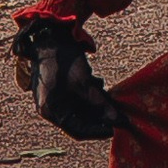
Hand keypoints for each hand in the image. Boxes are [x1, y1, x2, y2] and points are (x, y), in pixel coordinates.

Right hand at [12, 17, 121, 140]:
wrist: (50, 36)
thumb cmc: (64, 60)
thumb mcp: (85, 83)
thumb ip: (100, 103)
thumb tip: (118, 120)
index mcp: (52, 111)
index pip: (78, 131)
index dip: (99, 130)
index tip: (117, 128)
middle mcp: (50, 109)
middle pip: (79, 120)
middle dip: (99, 115)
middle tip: (116, 111)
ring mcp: (52, 99)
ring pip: (78, 109)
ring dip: (94, 104)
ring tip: (108, 95)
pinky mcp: (56, 89)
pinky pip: (74, 99)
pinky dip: (87, 95)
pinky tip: (97, 83)